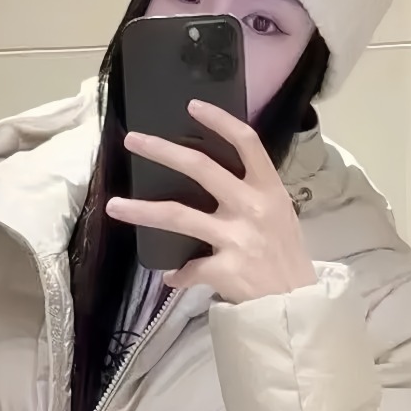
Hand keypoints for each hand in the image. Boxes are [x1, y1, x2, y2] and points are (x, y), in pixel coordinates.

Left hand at [106, 99, 317, 302]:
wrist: (296, 305)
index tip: (192, 106)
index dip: (219, 121)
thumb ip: (249, 196)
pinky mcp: (225, 268)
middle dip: (162, 151)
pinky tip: (171, 277)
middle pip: (201, 168)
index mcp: (268, 188)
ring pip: (178, 215)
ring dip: (141, 210)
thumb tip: (209, 182)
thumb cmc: (285, 256)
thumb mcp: (278, 216)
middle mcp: (252, 206)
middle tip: (133, 140)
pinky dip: (177, 274)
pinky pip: (188, 268)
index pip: (246, 143)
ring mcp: (238, 237)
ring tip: (114, 207)